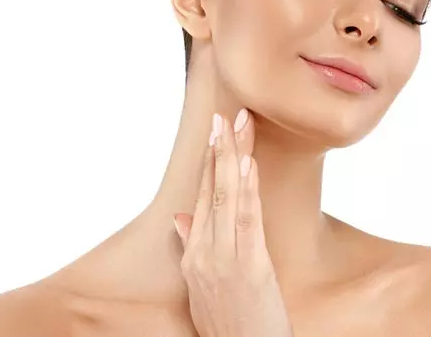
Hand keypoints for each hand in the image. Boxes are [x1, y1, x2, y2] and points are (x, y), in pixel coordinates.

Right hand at [173, 109, 294, 336]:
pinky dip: (247, 190)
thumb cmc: (226, 323)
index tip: (217, 133)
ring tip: (236, 125)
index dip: (210, 163)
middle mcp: (203, 253)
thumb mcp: (200, 286)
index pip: (202, 197)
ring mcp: (224, 259)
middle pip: (213, 190)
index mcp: (193, 255)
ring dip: (232, 158)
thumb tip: (181, 217)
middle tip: (226, 115)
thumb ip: (192, 247)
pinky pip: (247, 220)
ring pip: (228, 198)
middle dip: (220, 149)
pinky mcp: (249, 267)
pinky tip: (248, 164)